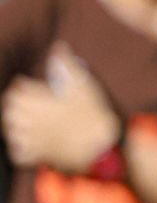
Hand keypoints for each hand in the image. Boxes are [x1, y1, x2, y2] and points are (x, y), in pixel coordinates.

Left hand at [2, 43, 118, 172]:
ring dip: (15, 124)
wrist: (100, 147)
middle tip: (32, 104)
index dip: (25, 87)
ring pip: (9, 130)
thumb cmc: (92, 114)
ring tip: (29, 121)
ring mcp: (30, 138)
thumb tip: (58, 46)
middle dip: (17, 104)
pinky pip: (17, 152)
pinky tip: (30, 143)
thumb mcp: (83, 85)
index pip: (16, 89)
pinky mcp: (36, 155)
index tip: (35, 88)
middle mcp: (28, 119)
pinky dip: (20, 148)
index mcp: (35, 101)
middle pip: (8, 109)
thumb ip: (67, 65)